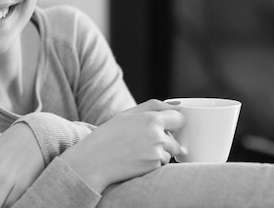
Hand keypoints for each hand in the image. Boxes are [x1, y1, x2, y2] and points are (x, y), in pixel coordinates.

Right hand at [60, 99, 184, 192]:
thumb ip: (154, 106)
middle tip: (142, 141)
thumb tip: (178, 105)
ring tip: (137, 151)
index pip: (180, 119)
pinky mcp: (153, 167)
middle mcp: (157, 136)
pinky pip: (161, 165)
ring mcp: (156, 153)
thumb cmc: (108, 135)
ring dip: (159, 153)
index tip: (163, 126)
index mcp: (152, 119)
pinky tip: (136, 160)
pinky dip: (153, 163)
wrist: (93, 160)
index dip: (172, 123)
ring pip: (169, 153)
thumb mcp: (128, 113)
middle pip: (175, 139)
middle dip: (164, 141)